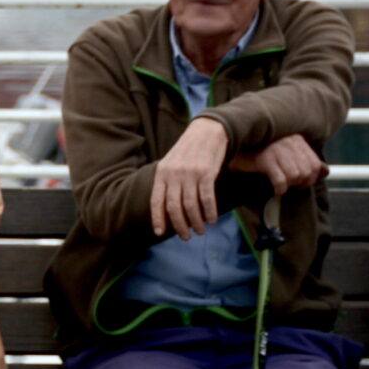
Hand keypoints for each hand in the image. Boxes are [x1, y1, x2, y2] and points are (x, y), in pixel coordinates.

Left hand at [151, 116, 230, 238]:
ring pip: (191, 206)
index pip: (156, 200)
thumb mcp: (171, 163)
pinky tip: (212, 220)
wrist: (207, 131)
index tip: (159, 233)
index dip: (157, 218)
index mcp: (162, 173)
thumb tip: (167, 209)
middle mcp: (174, 174)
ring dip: (196, 222)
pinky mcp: (206, 173)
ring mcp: (190, 174)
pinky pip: (207, 199)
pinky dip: (209, 212)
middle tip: (186, 237)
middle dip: (180, 226)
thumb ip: (167, 182)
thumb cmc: (189, 151)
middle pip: (174, 207)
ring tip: (200, 231)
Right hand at [231, 135, 327, 194]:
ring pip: (295, 176)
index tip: (300, 183)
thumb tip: (325, 172)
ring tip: (280, 185)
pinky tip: (274, 189)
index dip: (310, 177)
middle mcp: (289, 142)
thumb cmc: (259, 152)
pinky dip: (279, 189)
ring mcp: (277, 150)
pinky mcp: (265, 159)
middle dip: (300, 183)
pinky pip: (281, 180)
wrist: (233, 146)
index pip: (314, 163)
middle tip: (289, 185)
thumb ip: (306, 161)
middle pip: (306, 171)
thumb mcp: (285, 153)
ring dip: (289, 185)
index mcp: (296, 139)